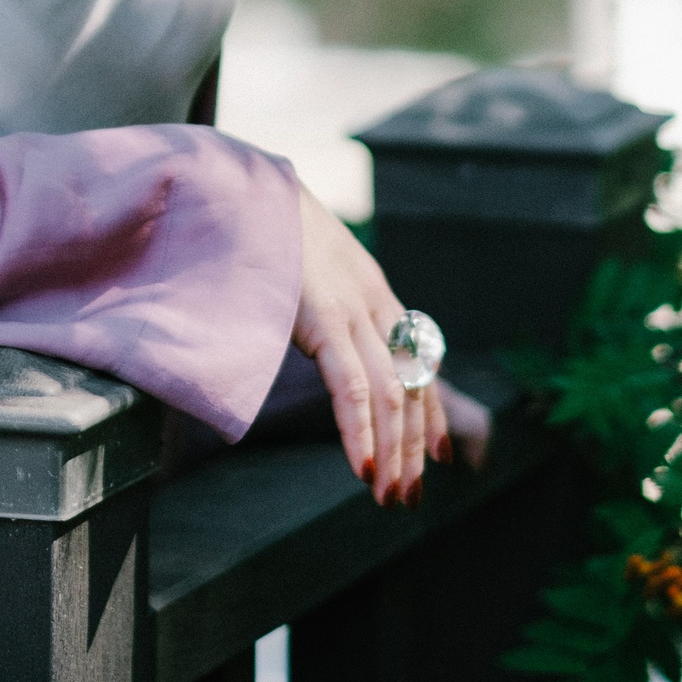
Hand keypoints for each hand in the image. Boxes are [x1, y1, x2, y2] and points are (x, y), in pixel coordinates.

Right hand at [290, 184, 452, 506]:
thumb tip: (314, 332)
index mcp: (372, 287)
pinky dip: (360, 432)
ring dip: (393, 453)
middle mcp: (372, 299)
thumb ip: (321, 297)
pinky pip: (352, 385)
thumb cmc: (261, 225)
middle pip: (411, 386)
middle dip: (414, 448)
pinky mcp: (322, 315)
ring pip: (390, 394)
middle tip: (410, 497)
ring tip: (389, 497)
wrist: (241, 184)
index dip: (431, 411)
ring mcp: (350, 307)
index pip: (419, 360)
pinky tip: (363, 469)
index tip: (440, 455)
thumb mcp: (306, 262)